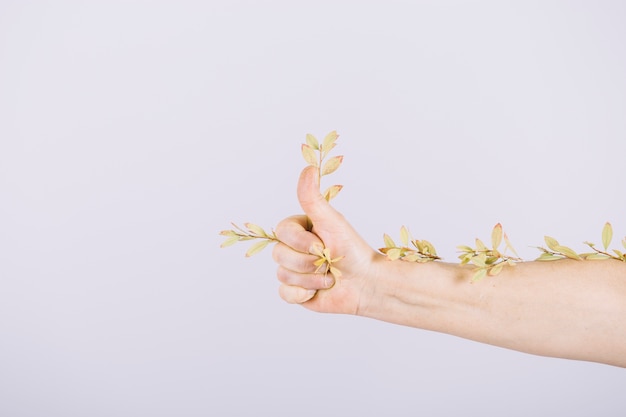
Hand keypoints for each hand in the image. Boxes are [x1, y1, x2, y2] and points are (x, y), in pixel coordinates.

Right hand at [272, 166, 380, 313]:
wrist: (368, 284)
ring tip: (329, 277)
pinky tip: (319, 291)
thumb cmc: (352, 250)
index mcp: (298, 229)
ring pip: (283, 275)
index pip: (281, 232)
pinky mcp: (295, 292)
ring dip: (311, 280)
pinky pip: (285, 294)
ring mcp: (292, 271)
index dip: (300, 242)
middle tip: (329, 262)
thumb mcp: (331, 221)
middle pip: (279, 255)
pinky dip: (304, 294)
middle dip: (308, 263)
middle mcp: (293, 249)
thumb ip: (312, 197)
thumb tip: (308, 168)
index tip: (321, 245)